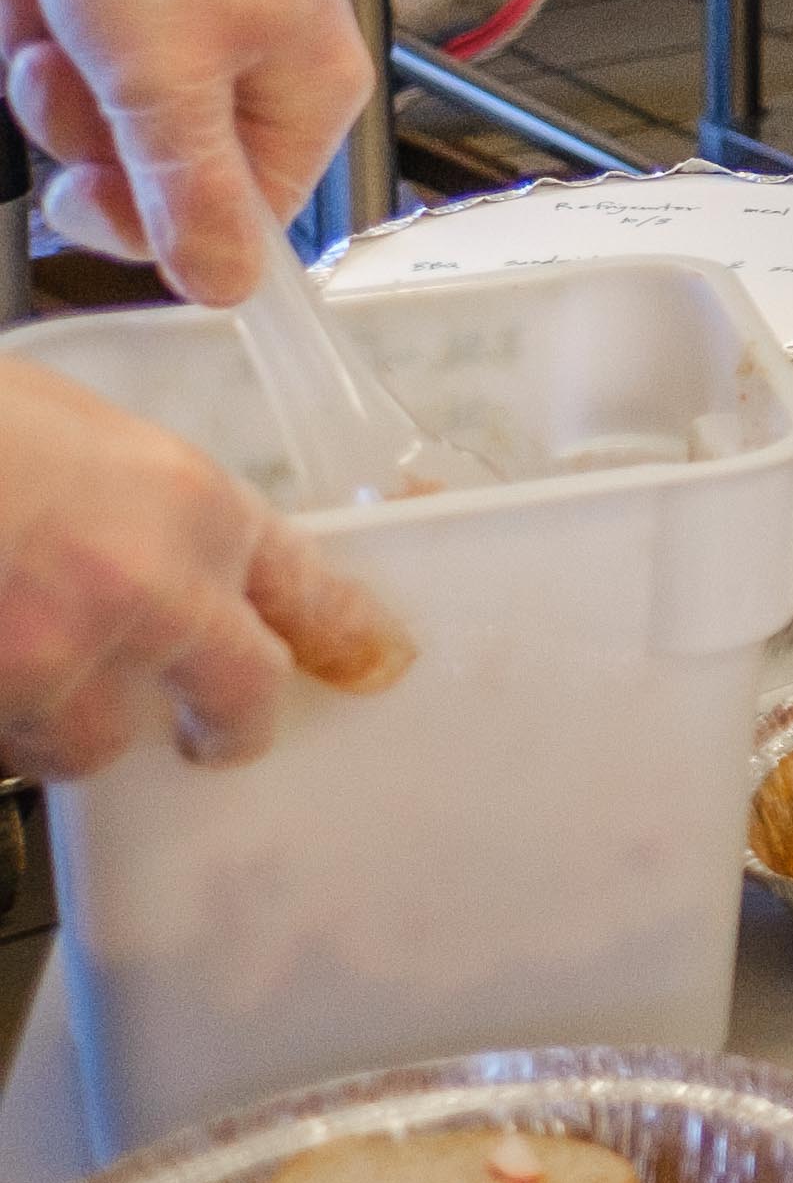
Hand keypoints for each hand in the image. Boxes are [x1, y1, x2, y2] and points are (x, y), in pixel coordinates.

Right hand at [0, 353, 409, 778]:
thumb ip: (145, 508)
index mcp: (194, 507)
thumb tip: (167, 562)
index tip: (367, 662)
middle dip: (226, 728)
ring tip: (17, 663)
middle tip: (208, 739)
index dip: (337, 635)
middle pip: (237, 701)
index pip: (305, 591)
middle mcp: (152, 597)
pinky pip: (4, 752)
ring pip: (90, 744)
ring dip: (59, 723)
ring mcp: (60, 668)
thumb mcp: (82, 431)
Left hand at [1, 0, 363, 303]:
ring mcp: (202, 19)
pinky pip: (77, 45)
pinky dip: (38, 12)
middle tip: (62, 64)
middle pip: (153, 163)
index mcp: (307, 94)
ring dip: (46, 60)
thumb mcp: (164, 82)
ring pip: (99, 106)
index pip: (232, 219)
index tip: (79, 189)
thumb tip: (228, 291)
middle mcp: (264, 62)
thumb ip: (191, 197)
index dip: (141, 217)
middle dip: (77, 118)